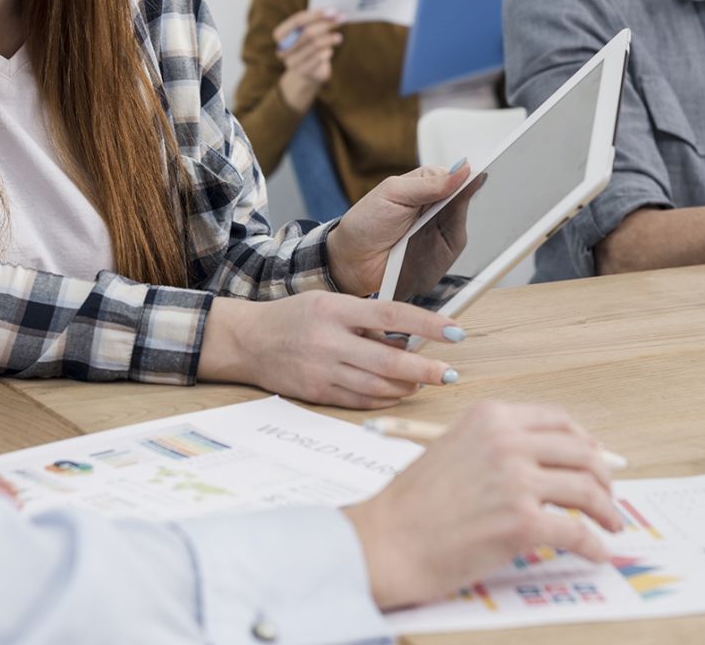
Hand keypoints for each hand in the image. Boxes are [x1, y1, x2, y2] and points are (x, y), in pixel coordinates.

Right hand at [199, 292, 464, 408]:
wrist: (248, 340)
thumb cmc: (296, 317)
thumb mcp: (331, 303)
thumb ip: (368, 320)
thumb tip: (411, 340)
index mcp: (336, 309)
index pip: (391, 315)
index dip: (428, 326)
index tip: (456, 332)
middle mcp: (329, 341)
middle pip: (388, 361)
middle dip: (425, 369)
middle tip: (449, 373)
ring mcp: (322, 370)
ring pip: (377, 387)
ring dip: (407, 386)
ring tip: (423, 380)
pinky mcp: (317, 393)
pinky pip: (360, 401)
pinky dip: (385, 399)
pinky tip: (398, 393)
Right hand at [273, 7, 343, 112]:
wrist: (307, 73)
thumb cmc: (308, 46)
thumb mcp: (308, 31)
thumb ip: (316, 21)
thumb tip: (333, 12)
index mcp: (280, 35)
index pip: (297, 21)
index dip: (315, 15)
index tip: (333, 10)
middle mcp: (283, 49)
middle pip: (307, 32)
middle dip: (327, 24)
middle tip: (342, 19)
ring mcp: (292, 62)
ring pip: (315, 45)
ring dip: (330, 38)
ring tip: (339, 37)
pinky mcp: (304, 72)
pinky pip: (319, 58)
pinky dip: (327, 51)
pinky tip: (330, 50)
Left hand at [327, 163, 472, 295]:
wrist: (352, 261)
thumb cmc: (366, 224)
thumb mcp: (394, 193)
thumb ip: (429, 184)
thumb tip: (462, 169)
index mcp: (425, 184)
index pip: (454, 175)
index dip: (466, 176)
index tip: (476, 176)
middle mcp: (436, 206)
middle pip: (464, 197)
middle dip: (465, 198)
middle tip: (456, 198)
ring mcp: (440, 229)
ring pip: (463, 220)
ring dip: (457, 220)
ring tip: (437, 222)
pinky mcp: (442, 253)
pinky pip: (458, 243)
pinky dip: (453, 240)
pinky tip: (442, 238)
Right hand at [342, 402, 624, 610]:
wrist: (387, 540)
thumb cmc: (412, 504)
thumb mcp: (453, 448)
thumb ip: (496, 447)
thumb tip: (542, 463)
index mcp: (491, 417)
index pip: (558, 421)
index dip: (585, 443)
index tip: (594, 459)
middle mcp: (507, 441)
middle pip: (581, 452)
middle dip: (602, 477)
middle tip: (607, 495)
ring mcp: (516, 480)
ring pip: (587, 489)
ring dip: (606, 510)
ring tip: (610, 524)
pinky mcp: (522, 522)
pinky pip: (577, 532)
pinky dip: (594, 545)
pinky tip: (597, 553)